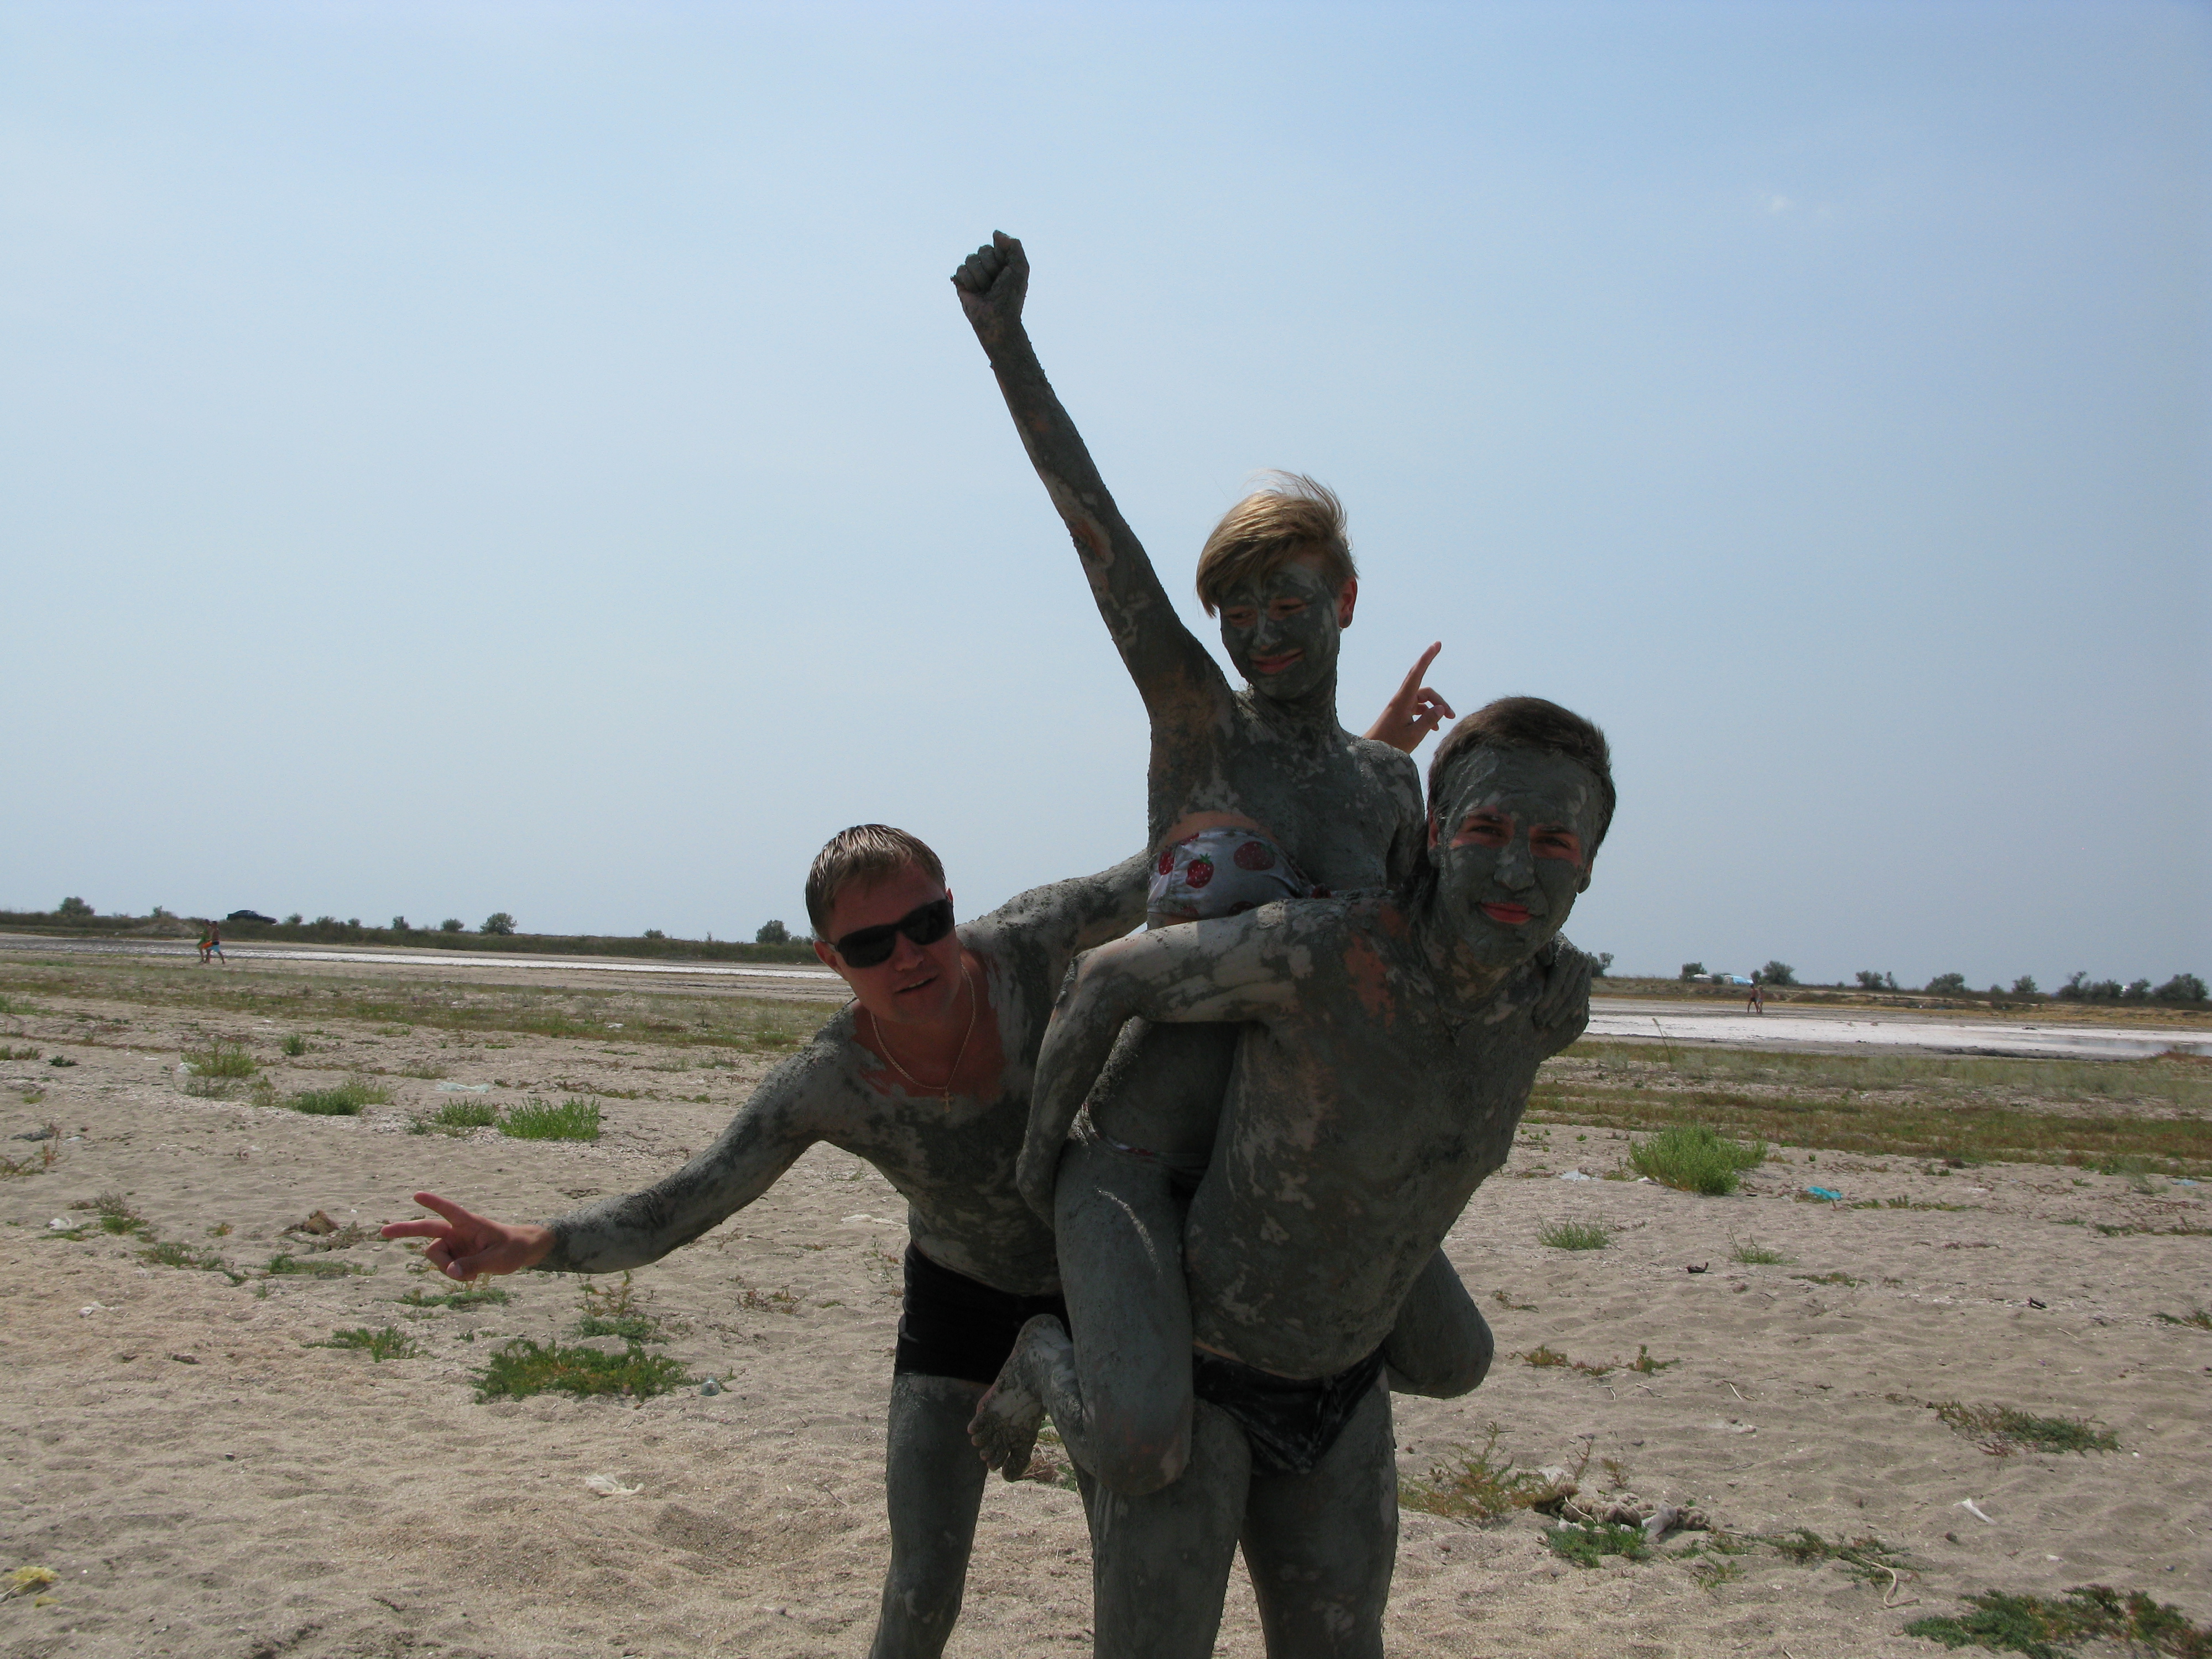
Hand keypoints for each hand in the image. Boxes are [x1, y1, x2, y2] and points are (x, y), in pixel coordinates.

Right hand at [380, 1191, 553, 1281]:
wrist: (520, 1252)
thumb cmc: (512, 1249)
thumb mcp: (498, 1259)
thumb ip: (474, 1265)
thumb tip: (451, 1272)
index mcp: (470, 1222)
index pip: (449, 1210)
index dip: (433, 1203)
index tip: (417, 1195)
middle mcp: (457, 1231)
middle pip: (426, 1229)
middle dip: (405, 1229)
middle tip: (383, 1231)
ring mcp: (453, 1243)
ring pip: (434, 1255)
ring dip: (445, 1268)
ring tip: (468, 1276)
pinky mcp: (453, 1255)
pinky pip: (443, 1266)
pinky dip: (451, 1274)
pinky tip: (468, 1276)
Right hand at [951, 231, 1028, 343]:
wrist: (997, 318)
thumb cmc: (1010, 295)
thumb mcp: (1020, 267)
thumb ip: (1014, 245)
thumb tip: (995, 233)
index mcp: (1003, 261)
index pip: (996, 245)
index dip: (1000, 258)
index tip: (1006, 273)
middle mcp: (988, 265)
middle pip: (982, 250)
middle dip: (990, 267)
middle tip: (995, 284)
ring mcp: (974, 273)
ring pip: (970, 259)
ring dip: (980, 276)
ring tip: (985, 290)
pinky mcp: (962, 282)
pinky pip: (960, 270)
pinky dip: (969, 281)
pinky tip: (974, 292)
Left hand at [1364, 643, 1453, 753]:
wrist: (1370, 752)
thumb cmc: (1390, 744)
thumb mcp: (1414, 735)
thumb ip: (1429, 720)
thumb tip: (1441, 709)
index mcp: (1403, 700)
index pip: (1417, 673)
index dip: (1427, 658)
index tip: (1437, 645)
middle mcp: (1401, 700)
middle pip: (1425, 690)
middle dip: (1439, 699)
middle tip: (1452, 714)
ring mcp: (1400, 706)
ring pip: (1423, 700)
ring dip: (1435, 709)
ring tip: (1445, 724)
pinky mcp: (1400, 714)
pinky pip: (1418, 709)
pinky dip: (1428, 715)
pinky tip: (1435, 728)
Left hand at [1530, 939, 1593, 1048]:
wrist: (1551, 938)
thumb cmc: (1537, 942)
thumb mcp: (1536, 942)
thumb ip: (1540, 948)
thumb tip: (1547, 961)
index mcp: (1567, 950)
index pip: (1558, 979)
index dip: (1548, 997)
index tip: (1537, 1012)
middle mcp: (1580, 958)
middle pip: (1568, 990)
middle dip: (1553, 1008)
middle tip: (1541, 1022)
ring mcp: (1586, 967)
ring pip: (1577, 995)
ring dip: (1563, 1012)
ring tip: (1550, 1024)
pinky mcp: (1588, 974)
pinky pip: (1583, 994)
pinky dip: (1575, 1007)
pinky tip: (1567, 1018)